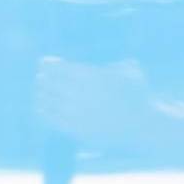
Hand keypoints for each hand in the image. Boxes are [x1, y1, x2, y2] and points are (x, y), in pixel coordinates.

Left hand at [35, 57, 164, 152]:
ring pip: (47, 100)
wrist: (143, 127)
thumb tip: (104, 54)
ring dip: (41, 93)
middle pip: (49, 82)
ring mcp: (75, 112)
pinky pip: (50, 118)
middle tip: (41, 77)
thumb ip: (113, 62)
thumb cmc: (138, 96)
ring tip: (40, 91)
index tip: (44, 63)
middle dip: (43, 79)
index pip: (58, 68)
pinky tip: (41, 107)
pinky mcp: (74, 129)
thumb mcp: (130, 71)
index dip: (48, 64)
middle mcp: (79, 94)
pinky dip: (43, 111)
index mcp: (90, 77)